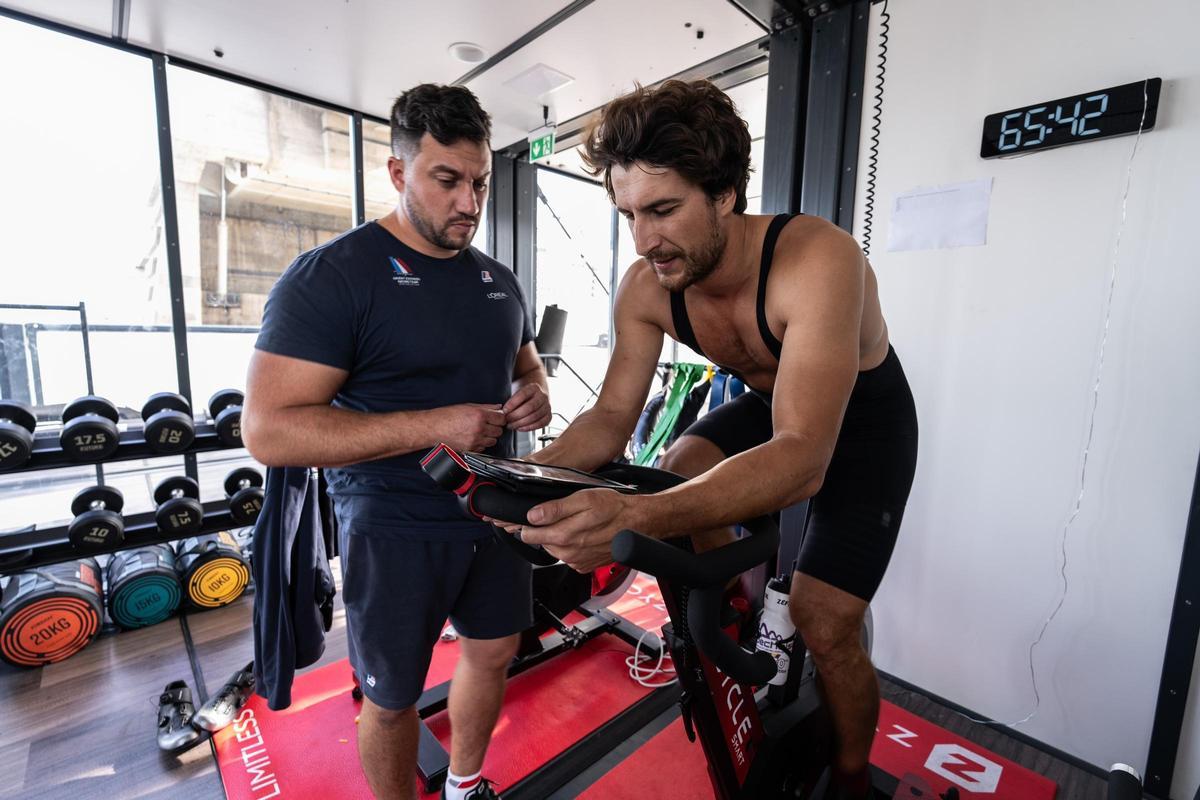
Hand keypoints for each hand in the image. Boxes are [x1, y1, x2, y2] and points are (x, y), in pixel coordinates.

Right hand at [434, 403, 505, 451]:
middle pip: (499, 431)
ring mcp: (475, 440)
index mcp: (479, 416)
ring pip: (493, 441)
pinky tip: (474, 437)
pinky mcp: (471, 449)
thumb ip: (486, 407)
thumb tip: (498, 408)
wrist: (434, 428)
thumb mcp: (468, 406)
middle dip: (495, 428)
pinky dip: (482, 444)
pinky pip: (484, 448)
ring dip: (489, 437)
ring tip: (480, 431)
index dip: (500, 418)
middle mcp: (479, 429)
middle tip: (488, 424)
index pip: (501, 419)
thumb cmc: (447, 416)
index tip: (498, 418)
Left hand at [503, 384, 550, 431]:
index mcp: (534, 387)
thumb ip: (511, 400)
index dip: (513, 403)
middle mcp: (543, 396)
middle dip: (516, 415)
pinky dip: (529, 427)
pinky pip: (541, 424)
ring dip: (521, 423)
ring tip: (511, 425)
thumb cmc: (522, 395)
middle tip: (506, 420)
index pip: (523, 394)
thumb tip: (500, 411)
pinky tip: (520, 428)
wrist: (535, 395)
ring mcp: (547, 406)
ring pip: (535, 417)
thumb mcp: (516, 391)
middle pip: (530, 407)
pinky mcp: (549, 416)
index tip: (504, 410)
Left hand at [518, 488, 642, 572]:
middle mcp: (569, 553)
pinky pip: (568, 556)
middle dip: (546, 529)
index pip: (530, 534)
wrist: (638, 522)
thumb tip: (533, 515)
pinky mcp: (585, 566)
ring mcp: (577, 561)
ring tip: (576, 523)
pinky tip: (584, 534)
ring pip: (554, 550)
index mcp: (565, 535)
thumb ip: (556, 508)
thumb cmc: (615, 508)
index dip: (529, 523)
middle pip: (541, 542)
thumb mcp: (584, 498)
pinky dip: (571, 546)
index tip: (534, 516)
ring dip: (559, 538)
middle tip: (563, 515)